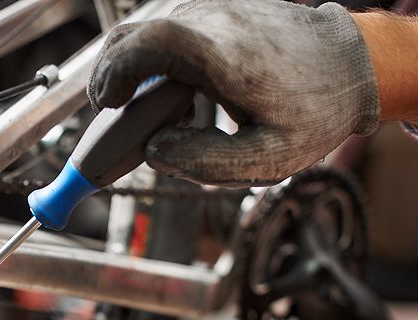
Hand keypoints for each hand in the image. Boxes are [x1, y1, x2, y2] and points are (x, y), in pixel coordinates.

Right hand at [88, 0, 378, 186]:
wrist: (352, 63)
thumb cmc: (314, 110)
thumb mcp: (267, 158)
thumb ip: (204, 163)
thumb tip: (154, 150)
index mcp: (224, 58)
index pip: (148, 45)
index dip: (115, 74)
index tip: (111, 107)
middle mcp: (212, 23)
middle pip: (132, 37)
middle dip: (109, 78)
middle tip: (114, 117)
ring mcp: (210, 12)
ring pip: (144, 34)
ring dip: (130, 72)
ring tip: (146, 112)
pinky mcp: (211, 13)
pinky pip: (164, 34)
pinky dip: (150, 63)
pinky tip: (172, 95)